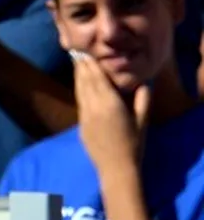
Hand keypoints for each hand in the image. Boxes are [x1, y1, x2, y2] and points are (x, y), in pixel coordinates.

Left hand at [73, 55, 149, 173]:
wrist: (116, 167)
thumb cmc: (133, 143)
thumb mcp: (142, 121)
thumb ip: (143, 100)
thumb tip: (143, 83)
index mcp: (110, 104)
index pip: (97, 79)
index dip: (91, 65)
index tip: (87, 52)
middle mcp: (94, 106)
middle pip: (85, 81)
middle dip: (81, 66)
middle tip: (78, 52)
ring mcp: (85, 115)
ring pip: (79, 90)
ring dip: (77, 76)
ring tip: (76, 63)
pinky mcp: (80, 123)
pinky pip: (79, 101)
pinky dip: (78, 89)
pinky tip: (80, 85)